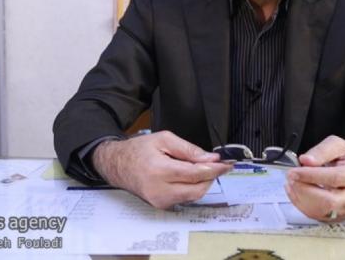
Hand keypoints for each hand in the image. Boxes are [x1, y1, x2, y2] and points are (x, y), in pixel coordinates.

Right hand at [92, 130, 231, 208]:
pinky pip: (184, 198)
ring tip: (204, 168)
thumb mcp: (164, 139)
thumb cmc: (138, 150)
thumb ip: (189, 150)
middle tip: (219, 166)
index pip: (195, 174)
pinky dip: (192, 187)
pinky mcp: (160, 205)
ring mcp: (159, 201)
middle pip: (197, 189)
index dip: (214, 169)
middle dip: (212, 177)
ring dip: (203, 183)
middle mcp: (159, 190)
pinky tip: (192, 176)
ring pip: (193, 196)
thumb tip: (210, 158)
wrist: (117, 165)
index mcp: (160, 171)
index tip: (226, 164)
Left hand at [284, 135, 344, 222]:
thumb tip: (305, 161)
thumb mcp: (337, 145)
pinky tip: (296, 193)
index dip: (311, 176)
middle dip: (305, 191)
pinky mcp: (340, 218)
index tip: (293, 172)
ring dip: (301, 199)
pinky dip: (302, 205)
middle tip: (291, 179)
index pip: (334, 178)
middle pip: (329, 201)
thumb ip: (321, 151)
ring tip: (291, 185)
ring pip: (322, 212)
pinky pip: (318, 216)